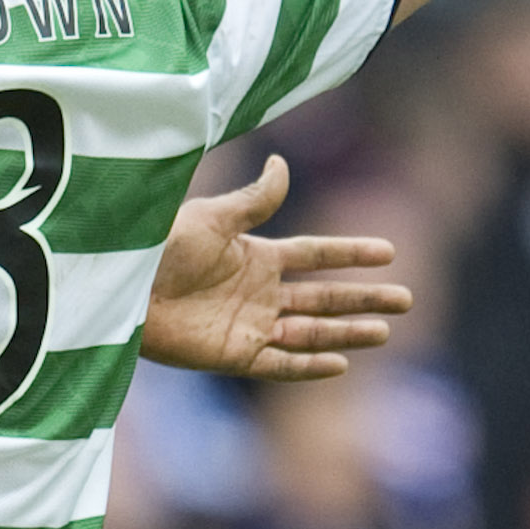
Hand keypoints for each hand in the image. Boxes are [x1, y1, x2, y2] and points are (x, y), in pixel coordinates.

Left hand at [139, 157, 411, 380]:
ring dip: (347, 333)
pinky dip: (309, 365)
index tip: (389, 251)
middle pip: (322, 297)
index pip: (314, 254)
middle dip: (363, 298)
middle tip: (406, 299)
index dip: (350, 254)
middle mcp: (257, 293)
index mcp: (254, 255)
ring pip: (310, 332)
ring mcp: (247, 326)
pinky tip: (341, 364)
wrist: (123, 287)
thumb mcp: (213, 218)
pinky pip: (279, 365)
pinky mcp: (231, 356)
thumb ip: (254, 200)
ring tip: (385, 332)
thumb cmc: (160, 247)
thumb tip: (282, 163)